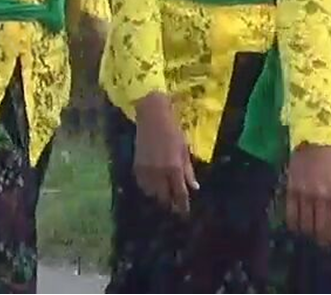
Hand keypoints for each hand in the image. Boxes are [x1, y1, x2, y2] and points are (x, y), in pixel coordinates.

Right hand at [132, 93, 198, 215]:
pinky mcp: (136, 165)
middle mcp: (160, 172)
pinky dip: (147, 188)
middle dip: (170, 203)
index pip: (180, 193)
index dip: (182, 205)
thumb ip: (188, 170)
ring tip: (162, 197)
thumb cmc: (173, 132)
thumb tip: (194, 187)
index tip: (184, 213)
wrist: (152, 118)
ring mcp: (146, 170)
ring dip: (158, 196)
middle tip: (174, 207)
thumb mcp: (184, 150)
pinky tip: (152, 187)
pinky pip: (141, 184)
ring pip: (151, 192)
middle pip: (164, 196)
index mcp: (174, 168)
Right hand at [285, 144, 330, 258]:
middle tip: (330, 240)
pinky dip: (296, 226)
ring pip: (307, 227)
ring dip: (313, 234)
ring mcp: (304, 193)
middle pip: (323, 232)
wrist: (316, 138)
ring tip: (317, 232)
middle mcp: (323, 197)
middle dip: (328, 241)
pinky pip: (291, 215)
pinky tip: (301, 226)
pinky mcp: (290, 189)